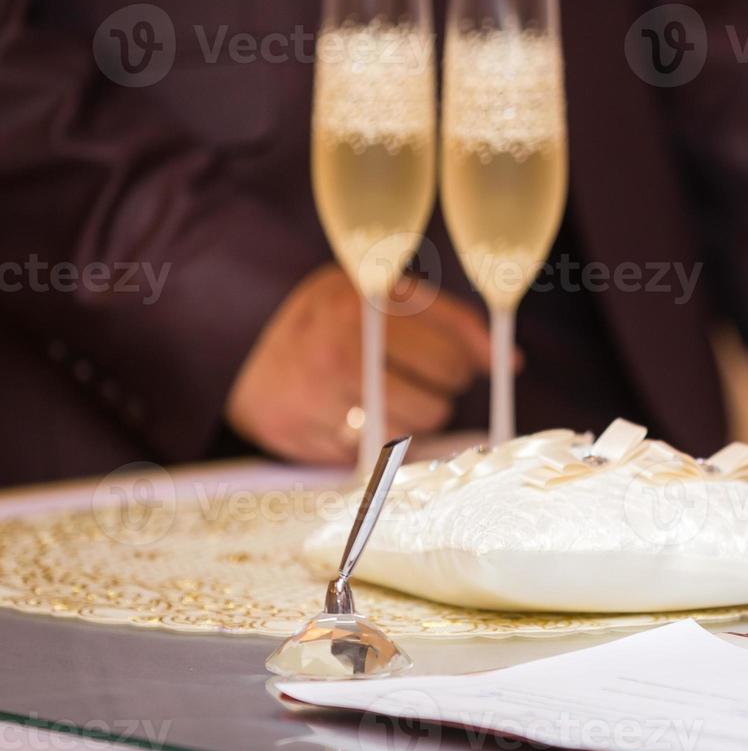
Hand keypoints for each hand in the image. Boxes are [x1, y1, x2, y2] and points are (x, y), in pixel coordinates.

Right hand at [226, 264, 491, 463]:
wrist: (235, 343)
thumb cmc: (332, 316)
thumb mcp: (385, 294)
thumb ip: (451, 321)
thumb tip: (510, 363)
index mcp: (363, 306)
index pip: (452, 356)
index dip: (465, 364)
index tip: (459, 363)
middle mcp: (338, 353)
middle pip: (437, 404)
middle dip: (437, 394)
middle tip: (414, 377)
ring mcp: (317, 400)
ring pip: (409, 436)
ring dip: (411, 422)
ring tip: (385, 395)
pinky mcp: (301, 437)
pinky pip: (371, 456)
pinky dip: (375, 440)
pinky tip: (354, 414)